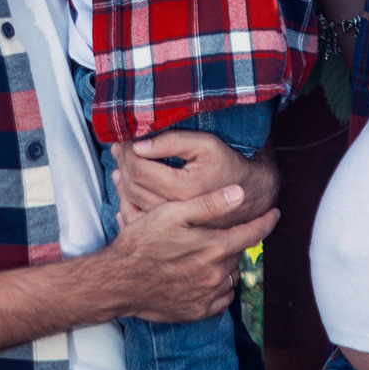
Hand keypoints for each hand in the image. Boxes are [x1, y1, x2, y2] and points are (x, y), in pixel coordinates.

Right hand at [104, 187, 278, 322]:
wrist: (119, 281)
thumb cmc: (142, 243)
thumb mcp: (172, 214)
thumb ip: (209, 204)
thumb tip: (240, 193)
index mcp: (214, 248)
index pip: (252, 234)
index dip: (265, 221)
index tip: (274, 213)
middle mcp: (217, 274)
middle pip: (238, 252)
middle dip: (233, 240)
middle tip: (217, 231)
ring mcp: (208, 295)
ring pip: (230, 274)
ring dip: (225, 263)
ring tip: (205, 253)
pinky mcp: (198, 311)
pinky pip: (221, 297)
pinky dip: (218, 286)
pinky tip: (201, 276)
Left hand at [115, 132, 279, 228]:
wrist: (250, 196)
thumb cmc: (228, 165)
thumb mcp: (206, 145)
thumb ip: (172, 142)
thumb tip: (139, 145)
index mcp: (183, 189)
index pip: (140, 168)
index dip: (128, 151)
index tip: (125, 138)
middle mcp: (176, 211)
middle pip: (133, 186)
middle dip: (123, 164)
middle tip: (118, 148)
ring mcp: (173, 224)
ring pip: (132, 202)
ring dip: (122, 181)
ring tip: (120, 164)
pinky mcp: (172, 231)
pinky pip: (139, 217)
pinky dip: (127, 201)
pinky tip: (125, 187)